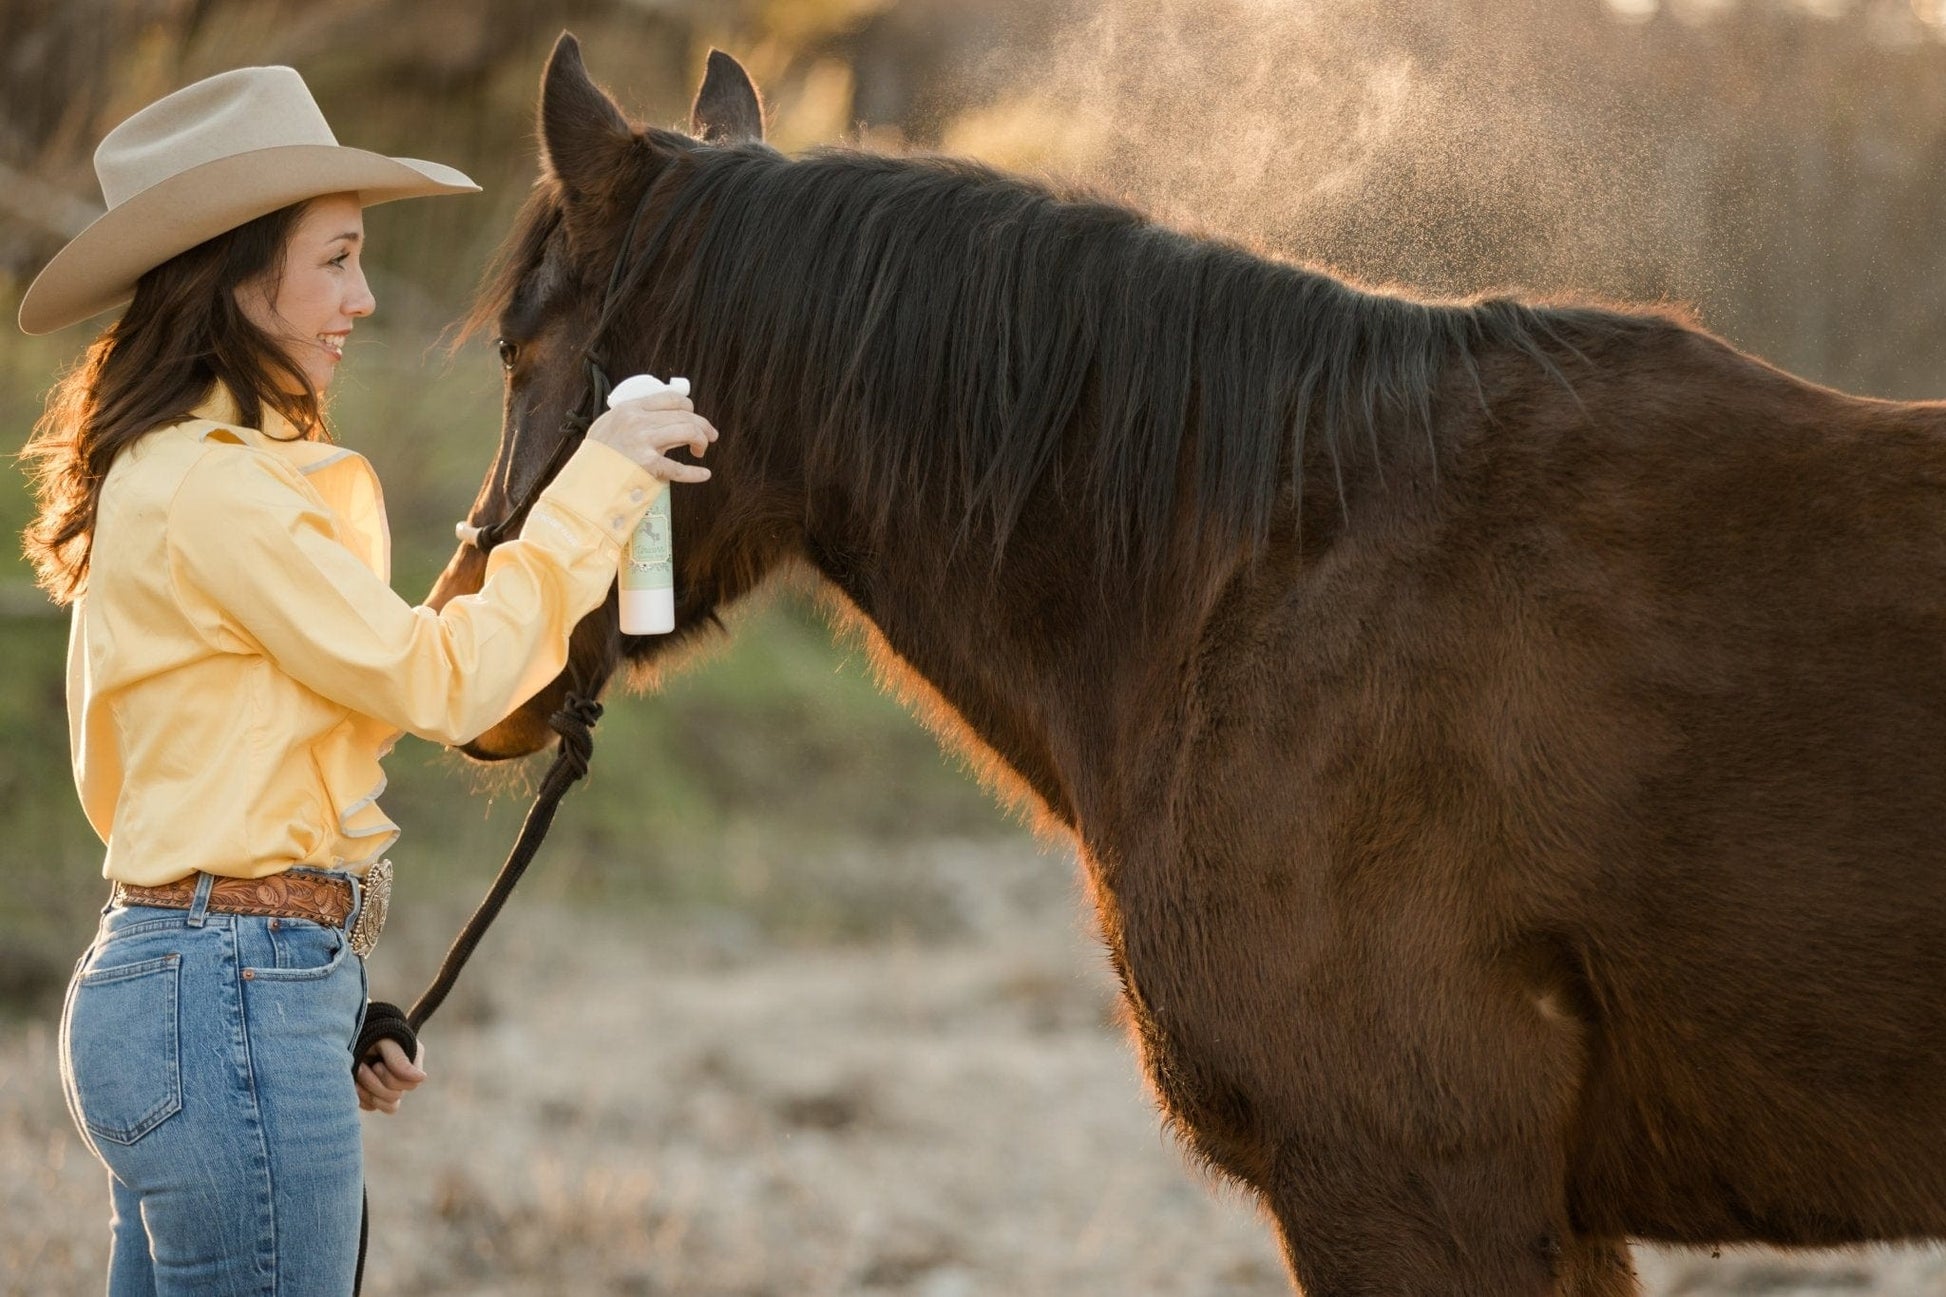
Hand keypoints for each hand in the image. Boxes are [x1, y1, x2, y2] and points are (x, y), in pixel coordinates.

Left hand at [356, 1037, 427, 1114]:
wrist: (349, 1035)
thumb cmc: (367, 1032)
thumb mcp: (382, 1042)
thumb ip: (399, 1059)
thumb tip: (421, 1078)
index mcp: (413, 1059)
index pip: (411, 1084)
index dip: (391, 1078)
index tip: (377, 1064)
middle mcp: (405, 1075)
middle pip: (397, 1096)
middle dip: (375, 1083)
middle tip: (361, 1067)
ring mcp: (391, 1087)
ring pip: (389, 1106)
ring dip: (368, 1092)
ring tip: (357, 1075)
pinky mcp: (376, 1096)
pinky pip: (374, 1107)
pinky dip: (362, 1098)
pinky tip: (354, 1084)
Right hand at [586, 388, 715, 483]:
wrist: (584, 479)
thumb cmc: (597, 454)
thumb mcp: (608, 424)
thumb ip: (631, 416)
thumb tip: (657, 413)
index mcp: (630, 408)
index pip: (671, 399)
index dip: (689, 407)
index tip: (694, 417)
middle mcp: (639, 422)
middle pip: (685, 416)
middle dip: (703, 426)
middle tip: (709, 437)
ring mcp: (644, 443)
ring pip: (688, 432)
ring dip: (701, 441)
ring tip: (701, 451)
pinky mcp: (647, 466)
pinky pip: (679, 468)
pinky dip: (695, 472)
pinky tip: (704, 473)